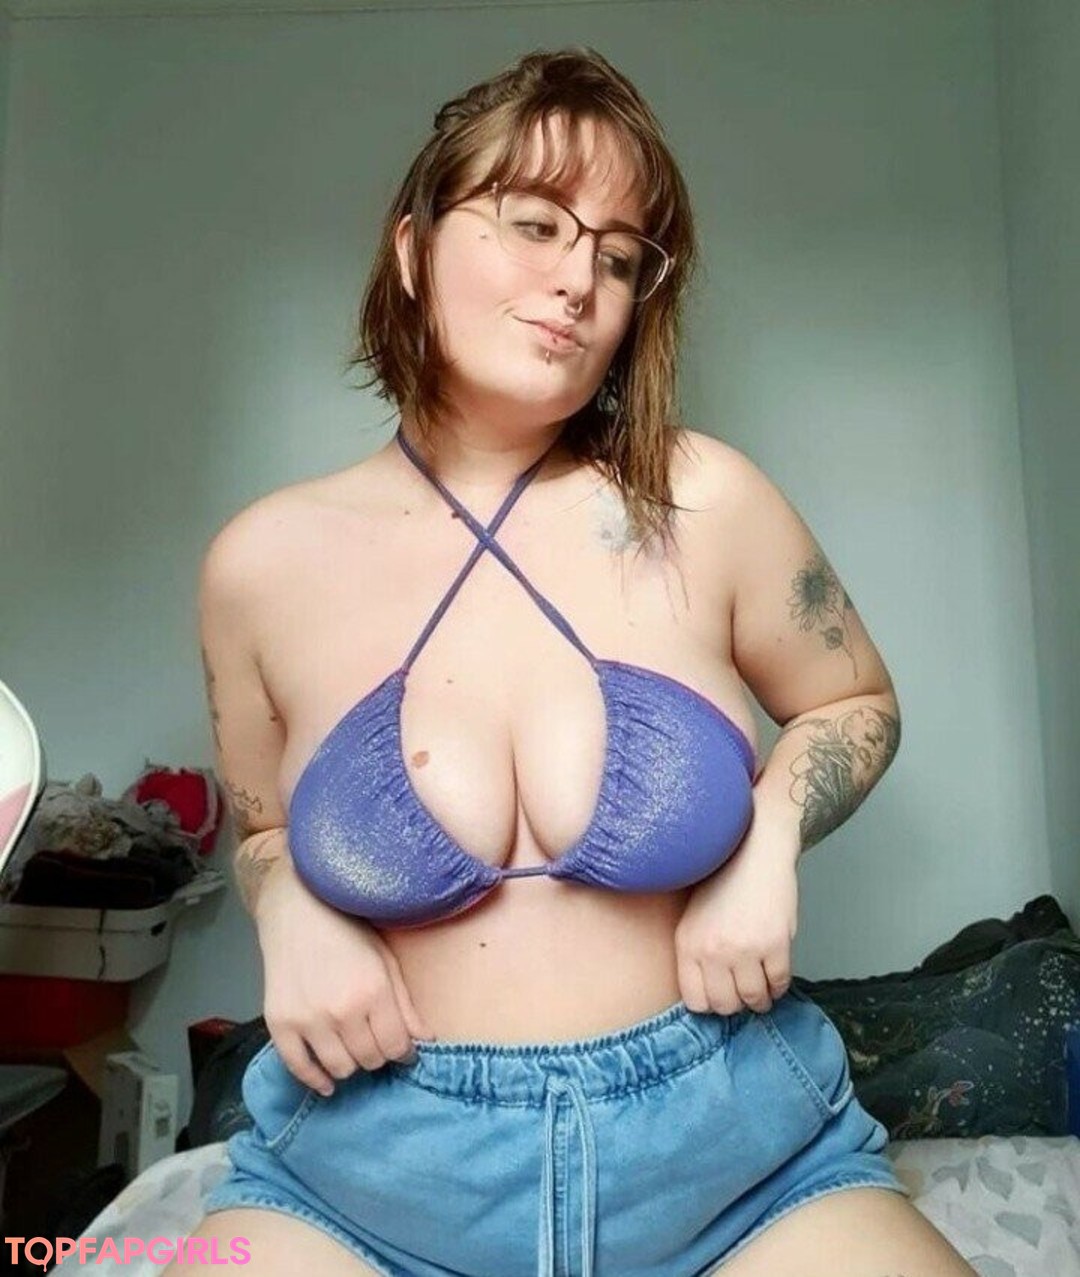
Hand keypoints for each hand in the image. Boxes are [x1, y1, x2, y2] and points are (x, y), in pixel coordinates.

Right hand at [254, 859, 435, 1094]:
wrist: (298, 910)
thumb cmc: (348, 930)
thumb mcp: (386, 961)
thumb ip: (405, 1004)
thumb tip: (426, 1040)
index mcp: (373, 992)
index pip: (396, 1047)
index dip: (404, 1051)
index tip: (402, 1046)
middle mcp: (341, 1011)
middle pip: (370, 1060)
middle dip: (379, 1054)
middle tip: (375, 1040)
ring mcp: (307, 1019)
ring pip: (340, 1068)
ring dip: (351, 1063)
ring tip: (352, 1047)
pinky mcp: (279, 1023)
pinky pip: (298, 1068)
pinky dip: (314, 1080)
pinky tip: (327, 1082)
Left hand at [674, 835, 798, 1015]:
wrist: (753, 849)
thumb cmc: (722, 879)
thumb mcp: (693, 916)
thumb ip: (697, 954)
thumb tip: (708, 993)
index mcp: (687, 944)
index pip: (695, 1000)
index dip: (711, 1003)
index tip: (721, 996)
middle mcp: (712, 951)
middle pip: (725, 1005)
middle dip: (737, 1004)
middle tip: (744, 994)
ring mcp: (744, 950)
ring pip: (754, 998)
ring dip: (761, 999)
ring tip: (762, 990)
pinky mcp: (774, 944)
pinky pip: (779, 983)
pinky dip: (779, 985)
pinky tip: (776, 976)